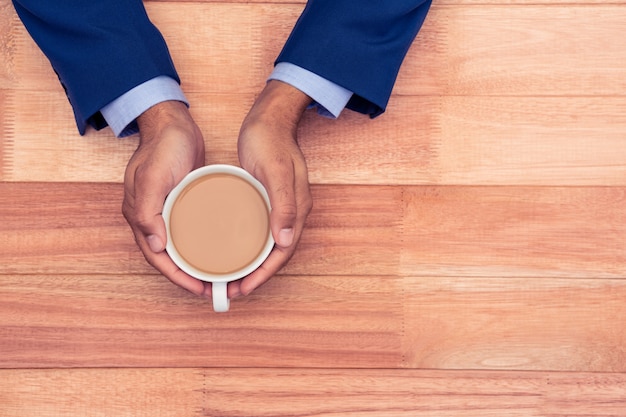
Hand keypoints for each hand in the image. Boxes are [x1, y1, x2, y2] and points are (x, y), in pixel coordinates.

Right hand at [122, 101, 209, 296]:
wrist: (173, 122)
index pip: (157, 257)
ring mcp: (166, 208)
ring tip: (214, 273)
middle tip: (210, 287)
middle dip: (186, 275)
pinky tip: (215, 247)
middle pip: (167, 256)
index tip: (197, 288)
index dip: (176, 276)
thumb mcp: (152, 178)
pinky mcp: (181, 200)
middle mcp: (151, 216)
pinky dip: (199, 243)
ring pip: (178, 245)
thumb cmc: (162, 147)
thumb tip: (155, 246)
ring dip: (193, 261)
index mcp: (140, 215)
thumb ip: (147, 212)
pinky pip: (188, 229)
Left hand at [233, 80, 313, 296]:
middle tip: (232, 290)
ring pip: (268, 245)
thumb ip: (283, 204)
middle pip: (276, 254)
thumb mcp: (275, 171)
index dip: (264, 274)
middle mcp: (292, 212)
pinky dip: (249, 245)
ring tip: (231, 276)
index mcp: (297, 209)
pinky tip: (233, 248)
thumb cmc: (270, 140)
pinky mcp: (269, 199)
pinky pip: (261, 230)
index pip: (282, 252)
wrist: (270, 117)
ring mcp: (281, 206)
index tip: (244, 289)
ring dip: (252, 263)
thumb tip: (284, 240)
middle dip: (257, 275)